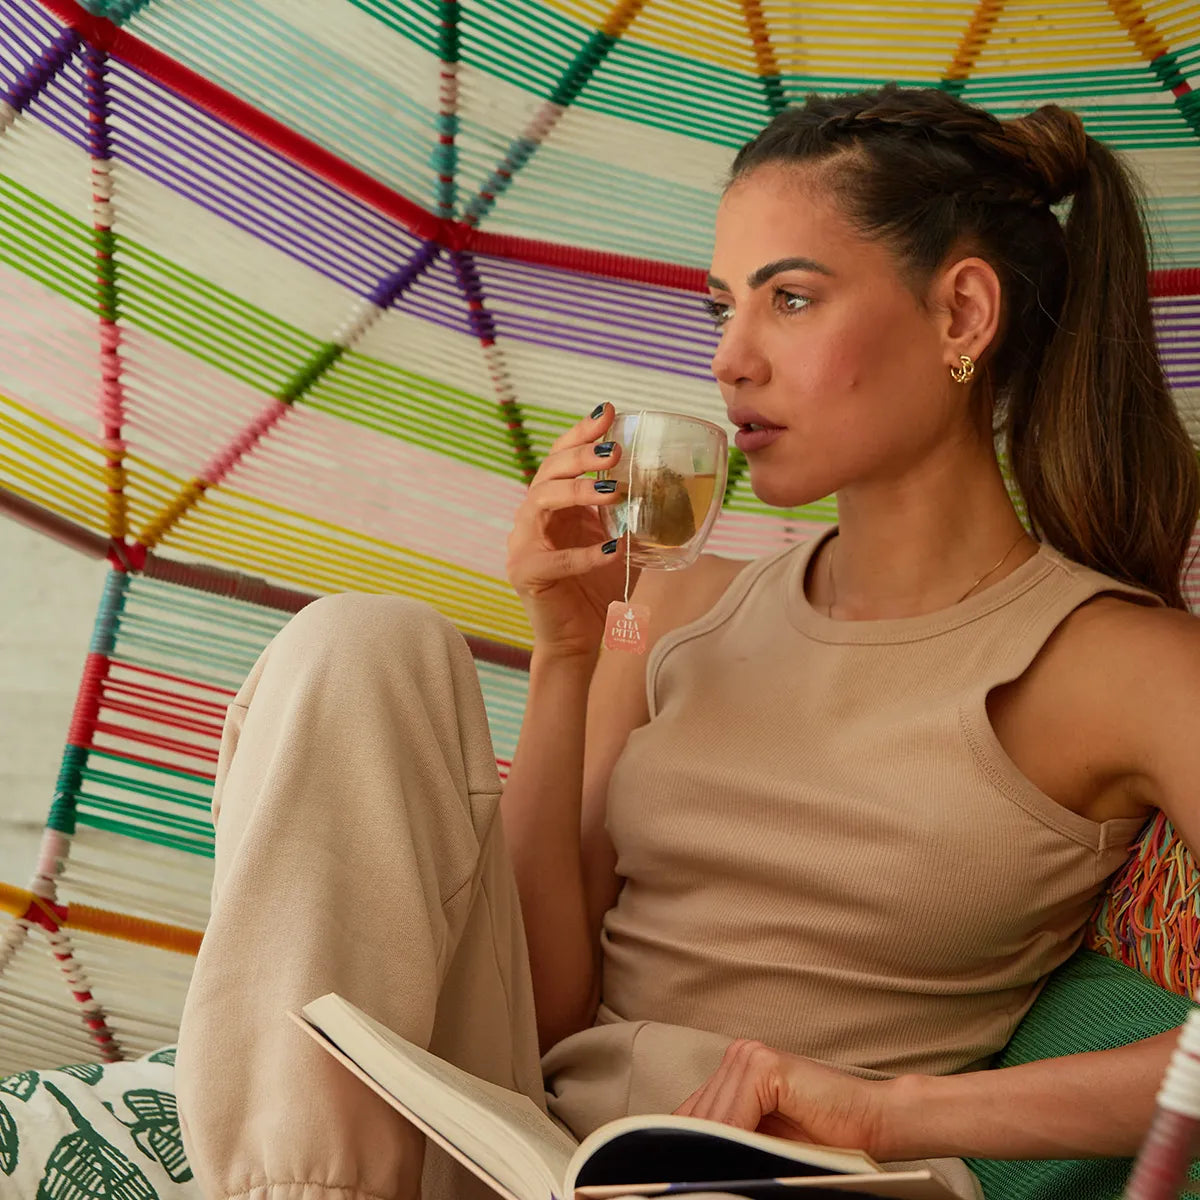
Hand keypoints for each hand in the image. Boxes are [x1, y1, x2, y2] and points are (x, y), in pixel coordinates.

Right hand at [507, 403, 638, 656]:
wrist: (579, 639)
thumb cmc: (599, 588)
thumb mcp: (620, 541)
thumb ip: (634, 515)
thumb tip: (676, 486)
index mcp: (554, 504)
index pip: (560, 457)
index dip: (580, 433)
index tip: (607, 412)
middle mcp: (533, 518)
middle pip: (548, 471)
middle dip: (580, 455)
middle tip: (613, 452)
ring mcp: (524, 544)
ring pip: (541, 502)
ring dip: (578, 491)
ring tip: (614, 490)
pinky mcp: (526, 574)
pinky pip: (555, 559)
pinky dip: (585, 554)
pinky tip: (612, 549)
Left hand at [674, 1039, 890, 1159]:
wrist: (876, 1121)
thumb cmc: (828, 1138)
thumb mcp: (765, 1142)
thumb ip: (732, 1140)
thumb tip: (690, 1165)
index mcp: (735, 1071)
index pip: (693, 1116)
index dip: (687, 1149)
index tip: (682, 1178)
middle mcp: (739, 1056)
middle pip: (698, 1116)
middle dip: (699, 1153)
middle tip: (692, 1184)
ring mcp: (750, 1055)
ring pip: (712, 1119)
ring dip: (715, 1152)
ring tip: (715, 1179)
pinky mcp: (765, 1065)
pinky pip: (733, 1115)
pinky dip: (731, 1145)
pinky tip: (736, 1165)